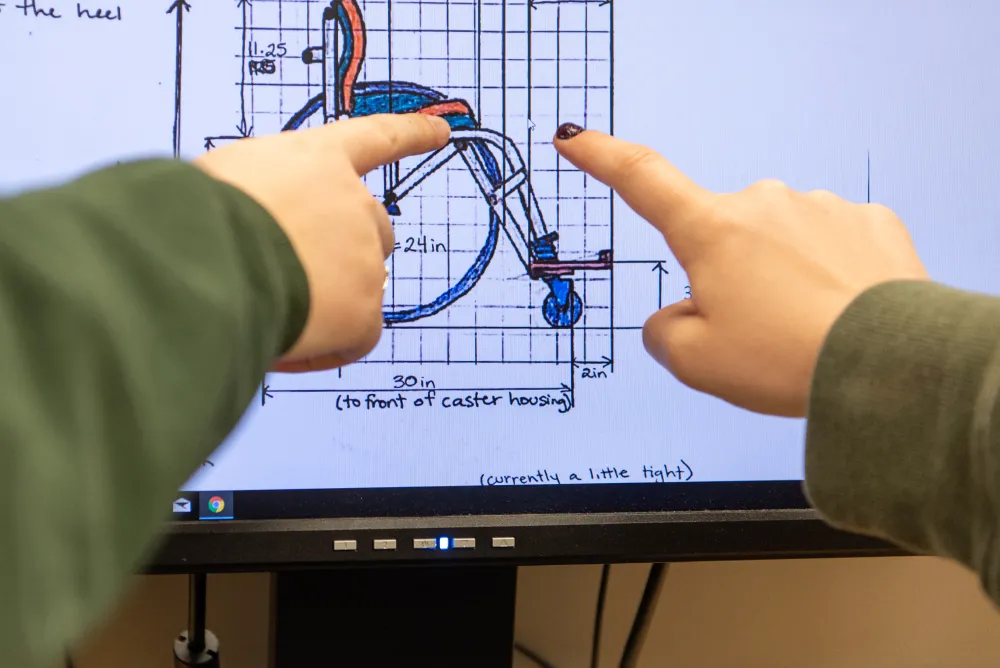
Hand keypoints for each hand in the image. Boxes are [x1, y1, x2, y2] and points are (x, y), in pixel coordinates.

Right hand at [194, 113, 450, 371]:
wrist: (199, 258)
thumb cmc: (187, 216)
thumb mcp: (222, 181)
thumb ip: (260, 197)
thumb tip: (258, 237)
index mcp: (314, 159)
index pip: (374, 138)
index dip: (410, 134)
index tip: (441, 132)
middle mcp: (351, 202)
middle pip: (373, 226)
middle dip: (345, 249)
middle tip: (296, 270)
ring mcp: (364, 257)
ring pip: (362, 284)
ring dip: (328, 297)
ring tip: (268, 307)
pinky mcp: (363, 310)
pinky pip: (355, 337)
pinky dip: (323, 348)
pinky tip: (281, 347)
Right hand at [554, 126, 928, 416]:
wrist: (889, 364)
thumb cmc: (787, 360)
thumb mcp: (696, 363)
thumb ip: (662, 334)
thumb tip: (671, 317)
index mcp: (711, 232)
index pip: (641, 180)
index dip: (601, 156)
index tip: (574, 137)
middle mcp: (762, 204)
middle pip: (720, 236)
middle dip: (726, 275)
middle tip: (753, 331)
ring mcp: (818, 207)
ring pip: (776, 241)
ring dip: (778, 276)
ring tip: (802, 328)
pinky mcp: (868, 221)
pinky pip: (828, 243)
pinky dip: (826, 272)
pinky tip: (838, 308)